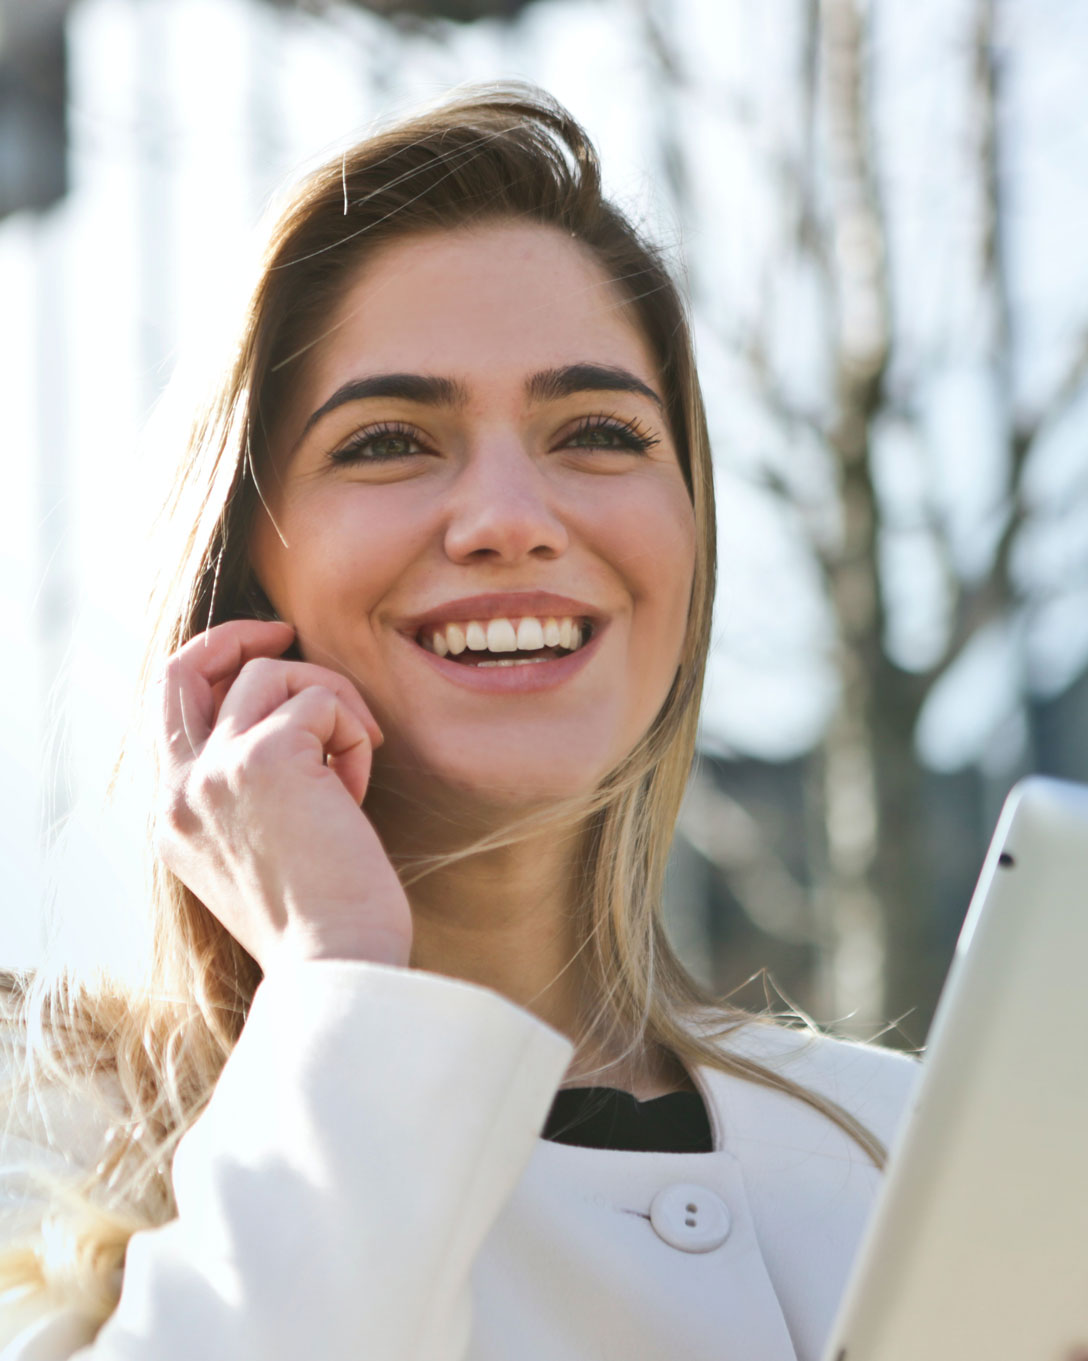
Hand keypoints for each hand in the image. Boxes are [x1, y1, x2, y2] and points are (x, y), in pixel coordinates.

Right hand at [154, 619, 411, 972]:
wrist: (337, 964)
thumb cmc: (321, 920)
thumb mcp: (258, 853)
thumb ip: (247, 793)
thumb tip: (288, 724)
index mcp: (173, 819)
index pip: (169, 711)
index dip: (213, 670)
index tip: (263, 657)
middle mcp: (179, 791)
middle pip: (183, 668)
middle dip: (236, 636)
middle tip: (287, 632)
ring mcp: (215, 771)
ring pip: (272, 675)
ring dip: (330, 704)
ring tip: (354, 763)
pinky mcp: (267, 757)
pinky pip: (322, 700)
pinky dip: (353, 732)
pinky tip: (358, 790)